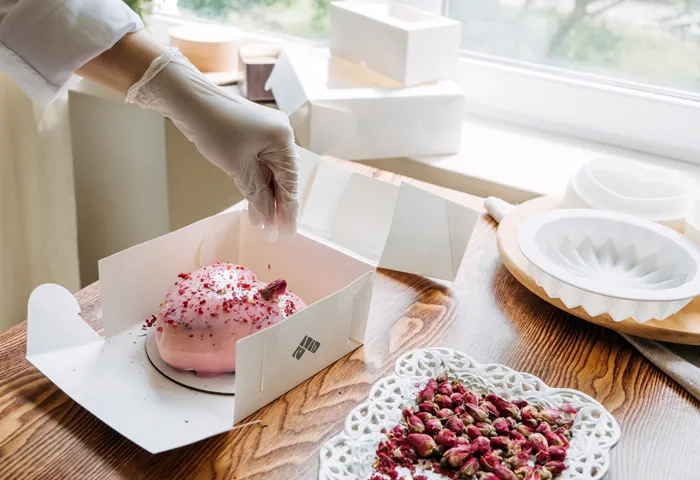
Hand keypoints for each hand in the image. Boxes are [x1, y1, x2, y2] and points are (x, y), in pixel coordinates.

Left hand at [125, 50, 298, 232]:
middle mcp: (280, 136)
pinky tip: (255, 204)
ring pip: (271, 174)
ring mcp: (267, 135)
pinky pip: (261, 165)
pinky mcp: (253, 136)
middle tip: (273, 233)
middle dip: (277, 206)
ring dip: (266, 197)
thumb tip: (267, 222)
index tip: (286, 233)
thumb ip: (256, 195)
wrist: (188, 99)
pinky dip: (257, 184)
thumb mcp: (238, 167)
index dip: (288, 210)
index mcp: (283, 139)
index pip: (290, 183)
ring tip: (263, 224)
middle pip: (283, 178)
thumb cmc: (213, 128)